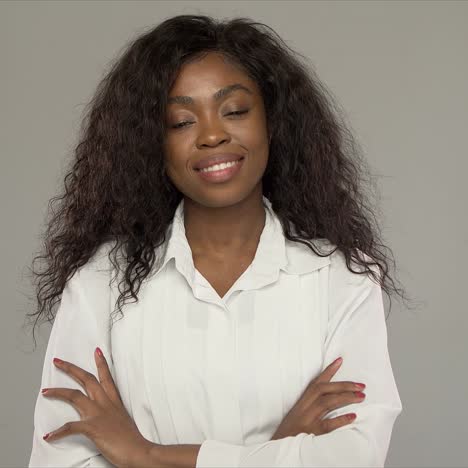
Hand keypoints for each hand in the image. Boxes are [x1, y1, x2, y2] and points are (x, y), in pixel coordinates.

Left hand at [41, 348, 155, 467]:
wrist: (138, 451)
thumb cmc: (132, 439)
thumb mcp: (123, 421)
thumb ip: (114, 415)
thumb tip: (109, 418)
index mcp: (114, 401)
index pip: (106, 377)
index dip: (101, 363)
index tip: (96, 351)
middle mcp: (105, 404)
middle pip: (87, 379)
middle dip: (71, 369)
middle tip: (59, 362)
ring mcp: (98, 414)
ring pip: (74, 396)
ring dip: (58, 392)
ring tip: (46, 391)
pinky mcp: (92, 427)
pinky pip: (71, 427)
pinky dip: (59, 432)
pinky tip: (49, 435)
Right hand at [270, 357, 365, 439]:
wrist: (278, 449)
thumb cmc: (289, 433)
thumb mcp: (298, 416)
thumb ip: (310, 407)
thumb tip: (330, 398)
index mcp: (301, 403)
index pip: (315, 383)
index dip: (328, 371)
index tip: (340, 361)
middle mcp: (303, 409)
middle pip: (323, 390)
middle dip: (343, 385)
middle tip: (360, 385)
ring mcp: (307, 420)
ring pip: (326, 403)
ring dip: (345, 398)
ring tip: (361, 396)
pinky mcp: (311, 434)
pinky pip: (327, 424)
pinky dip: (341, 419)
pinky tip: (353, 416)